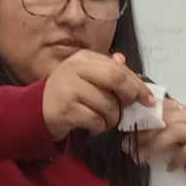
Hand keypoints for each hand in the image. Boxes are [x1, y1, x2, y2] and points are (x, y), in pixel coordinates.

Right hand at [41, 51, 155, 141]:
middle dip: (129, 97)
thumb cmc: (67, 95)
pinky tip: (94, 126)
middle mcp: (75, 69)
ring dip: (112, 118)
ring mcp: (69, 89)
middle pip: (116, 80)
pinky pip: (96, 120)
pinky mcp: (66, 110)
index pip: (118, 69)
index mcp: (84, 58)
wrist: (36, 111)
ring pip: (108, 105)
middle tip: (129, 109)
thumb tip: (124, 62)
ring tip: (105, 120)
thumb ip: (106, 70)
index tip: (149, 99)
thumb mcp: (86, 78)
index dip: (137, 85)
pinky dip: (100, 127)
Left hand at [122, 98, 185, 185]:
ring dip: (155, 145)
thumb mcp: (170, 145)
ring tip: (141, 157)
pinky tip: (168, 167)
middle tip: (129, 146)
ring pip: (176, 131)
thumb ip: (158, 133)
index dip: (144, 118)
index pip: (164, 108)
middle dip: (145, 133)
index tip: (127, 130)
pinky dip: (175, 159)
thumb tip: (130, 131)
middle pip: (168, 119)